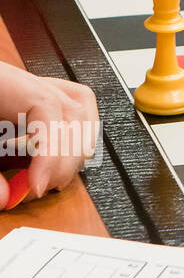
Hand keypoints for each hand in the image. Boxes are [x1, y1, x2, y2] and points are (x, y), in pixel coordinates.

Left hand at [0, 64, 98, 204]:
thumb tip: (6, 196)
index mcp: (4, 82)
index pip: (46, 107)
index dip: (52, 148)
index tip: (40, 184)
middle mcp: (25, 81)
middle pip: (73, 108)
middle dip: (67, 155)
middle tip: (45, 186)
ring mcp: (33, 87)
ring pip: (81, 108)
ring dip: (76, 149)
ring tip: (53, 177)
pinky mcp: (34, 101)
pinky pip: (75, 113)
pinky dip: (74, 141)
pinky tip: (58, 161)